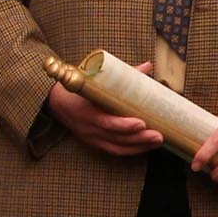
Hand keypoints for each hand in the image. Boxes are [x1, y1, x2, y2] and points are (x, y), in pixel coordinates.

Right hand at [48, 80, 162, 156]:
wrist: (58, 103)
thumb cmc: (81, 89)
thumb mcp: (96, 80)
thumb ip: (122, 75)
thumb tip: (147, 66)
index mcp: (87, 112)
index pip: (106, 123)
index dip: (124, 125)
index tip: (142, 123)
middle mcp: (89, 128)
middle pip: (116, 138)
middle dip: (139, 138)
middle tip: (159, 135)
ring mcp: (92, 138)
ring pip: (118, 147)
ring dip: (140, 146)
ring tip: (158, 141)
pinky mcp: (95, 143)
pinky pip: (115, 151)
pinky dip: (132, 150)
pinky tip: (146, 147)